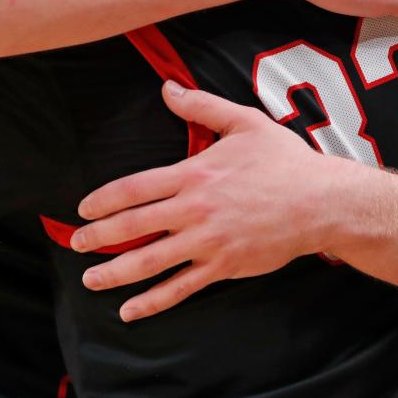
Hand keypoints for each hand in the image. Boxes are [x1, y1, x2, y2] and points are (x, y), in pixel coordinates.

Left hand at [71, 81, 344, 321]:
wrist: (321, 202)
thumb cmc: (283, 159)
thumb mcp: (244, 121)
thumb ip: (201, 106)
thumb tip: (167, 87)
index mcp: (195, 173)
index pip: (136, 187)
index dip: (104, 199)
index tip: (83, 208)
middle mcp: (195, 209)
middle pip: (135, 225)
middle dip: (99, 237)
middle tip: (75, 244)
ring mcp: (208, 241)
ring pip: (151, 261)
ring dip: (116, 272)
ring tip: (91, 279)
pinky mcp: (223, 266)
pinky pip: (181, 288)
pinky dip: (153, 301)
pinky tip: (129, 310)